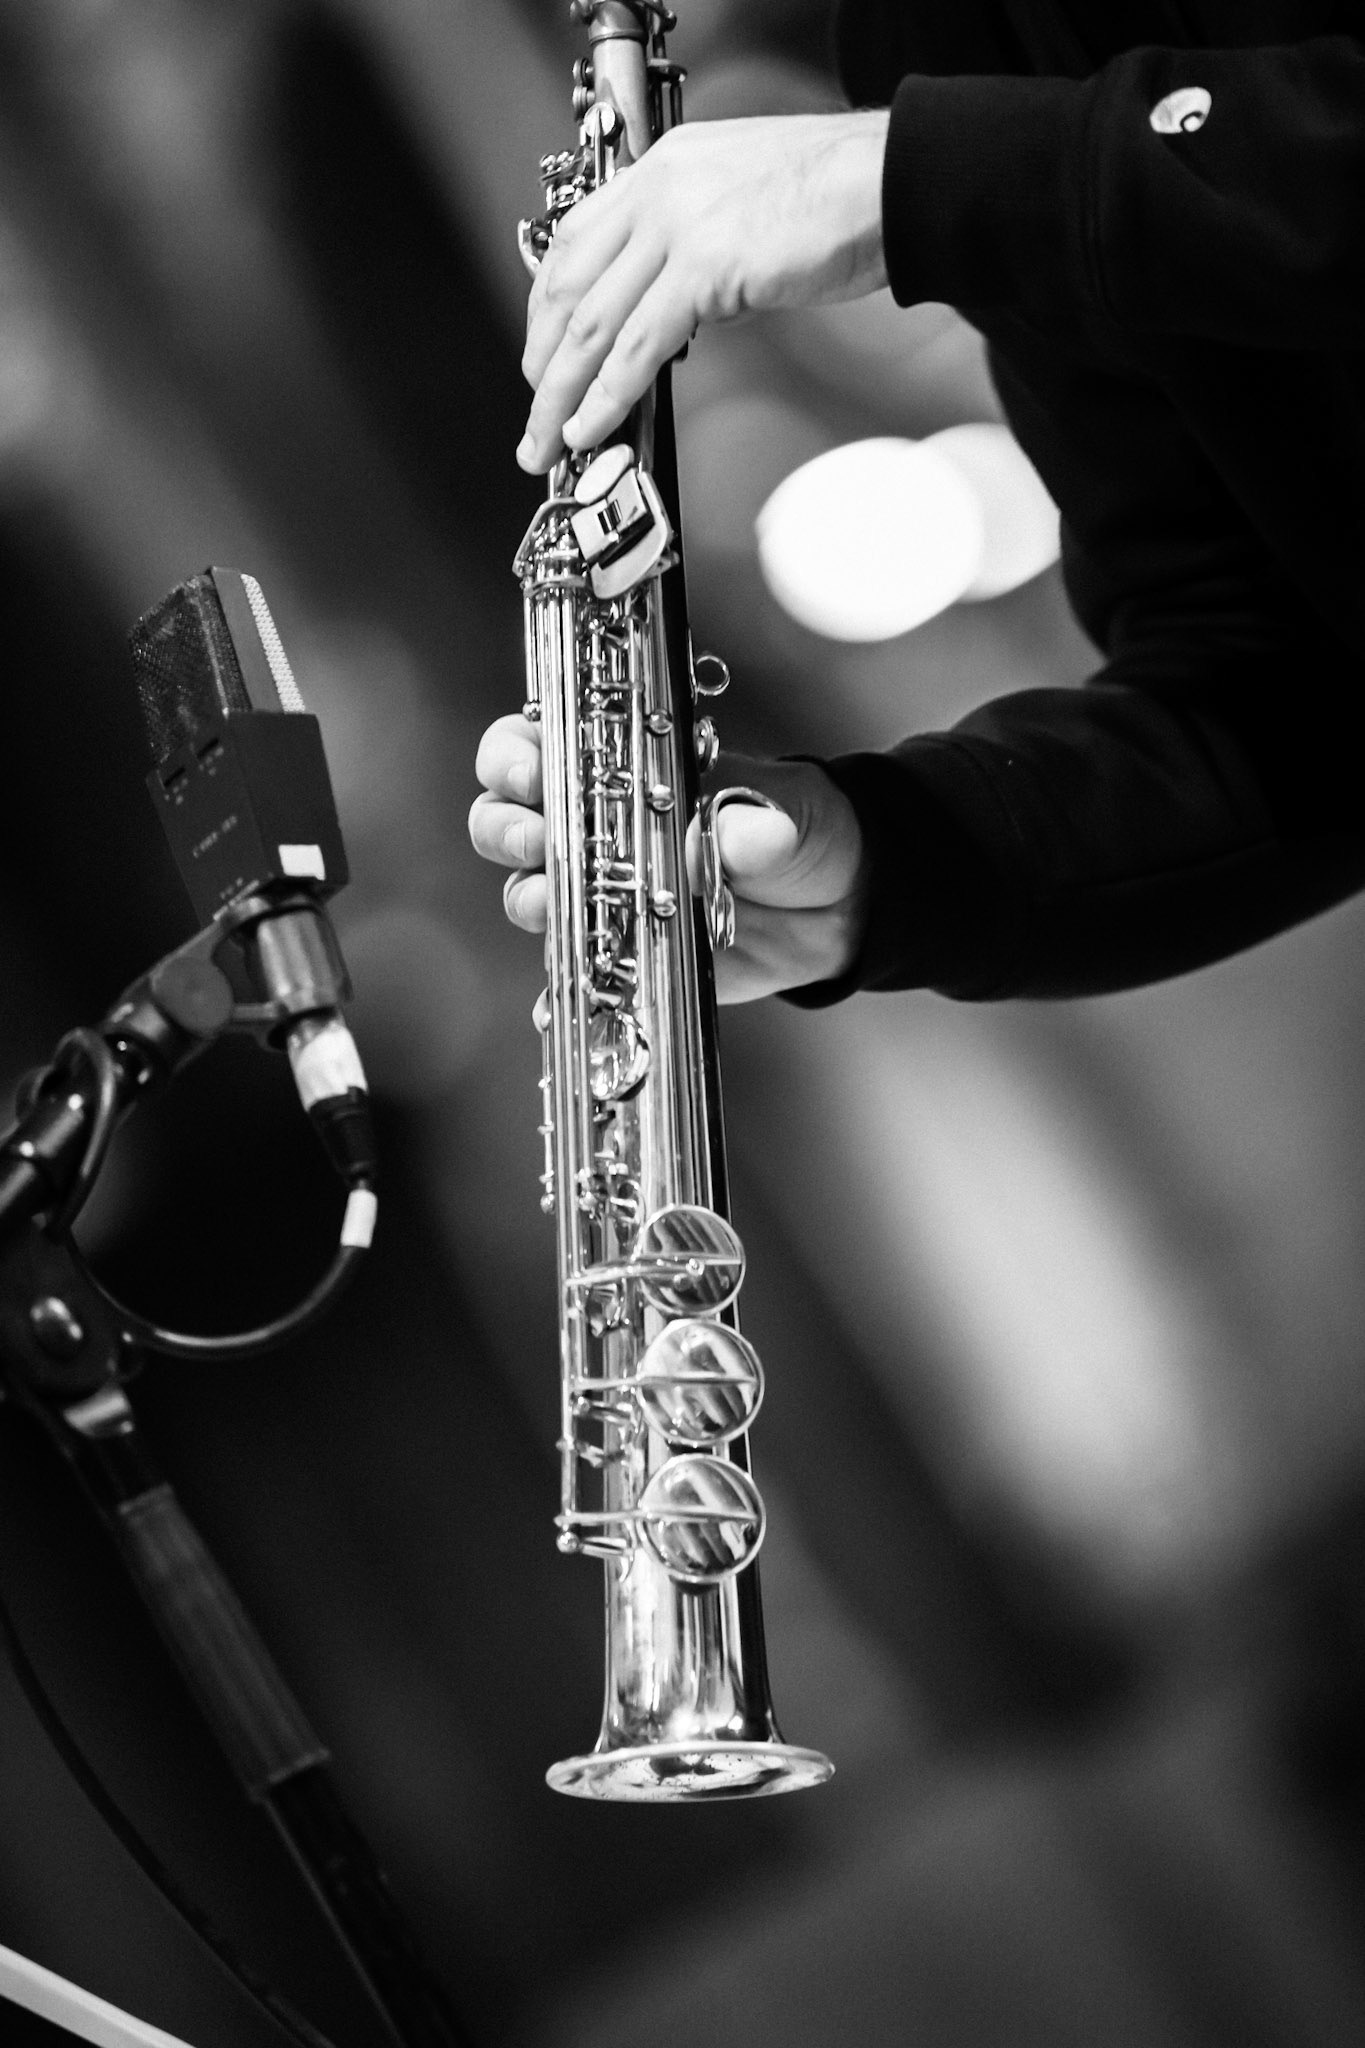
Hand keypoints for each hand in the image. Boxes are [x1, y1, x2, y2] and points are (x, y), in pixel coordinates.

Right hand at [468, 714, 866, 1002]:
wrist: (837, 907)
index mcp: (625, 770)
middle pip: (506, 819)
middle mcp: (598, 829)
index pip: (539, 746)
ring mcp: (605, 892)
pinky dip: (557, 983)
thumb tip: (730, 842)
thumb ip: (762, 824)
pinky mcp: (622, 950)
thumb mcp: (794, 813)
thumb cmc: (802, 830)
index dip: (514, 756)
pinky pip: (573, 966)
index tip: (530, 773)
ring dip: (529, 898)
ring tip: (553, 905)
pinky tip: (554, 999)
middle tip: (536, 840)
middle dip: (505, 827)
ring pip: (528, 891)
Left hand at [518, 111, 889, 473]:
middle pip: (567, 283)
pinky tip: (590, 428)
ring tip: (546, 438)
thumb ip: (699, 249)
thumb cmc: (839, 195)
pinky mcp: (704, 268)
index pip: (576, 239)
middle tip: (532, 410)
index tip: (542, 351)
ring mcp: (677, 225)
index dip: (547, 306)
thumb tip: (681, 310)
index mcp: (663, 167)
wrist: (889, 182)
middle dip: (541, 357)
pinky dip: (606, 395)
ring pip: (591, 322)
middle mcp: (658, 188)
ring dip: (560, 391)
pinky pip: (637, 346)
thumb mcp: (744, 205)